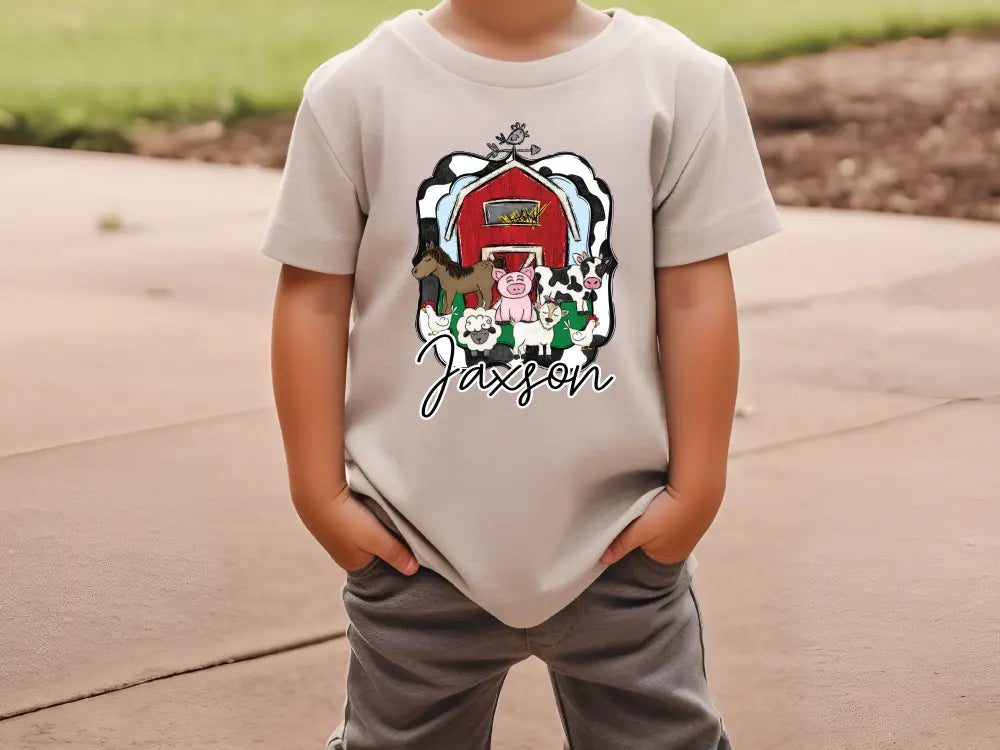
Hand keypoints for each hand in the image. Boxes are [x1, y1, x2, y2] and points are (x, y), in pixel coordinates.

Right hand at [298, 486, 418, 575]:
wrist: (316, 494)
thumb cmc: (347, 521)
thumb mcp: (377, 539)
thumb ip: (396, 554)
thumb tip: (413, 571)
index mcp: (354, 564)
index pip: (381, 566)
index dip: (395, 556)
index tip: (410, 546)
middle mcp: (345, 553)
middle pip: (374, 550)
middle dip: (386, 541)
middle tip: (402, 529)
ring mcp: (339, 537)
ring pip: (366, 535)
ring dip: (376, 527)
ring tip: (387, 517)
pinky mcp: (336, 519)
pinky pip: (358, 522)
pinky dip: (367, 517)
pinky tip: (371, 508)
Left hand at [600, 486, 708, 564]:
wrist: (698, 489)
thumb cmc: (668, 513)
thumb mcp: (640, 530)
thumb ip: (621, 544)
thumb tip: (602, 561)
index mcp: (667, 558)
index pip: (642, 553)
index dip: (633, 541)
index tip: (627, 527)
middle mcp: (681, 550)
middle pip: (653, 543)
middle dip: (645, 531)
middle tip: (638, 516)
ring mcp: (690, 534)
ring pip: (664, 530)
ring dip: (657, 520)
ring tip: (651, 508)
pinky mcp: (695, 517)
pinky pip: (675, 518)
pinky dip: (668, 512)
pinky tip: (664, 503)